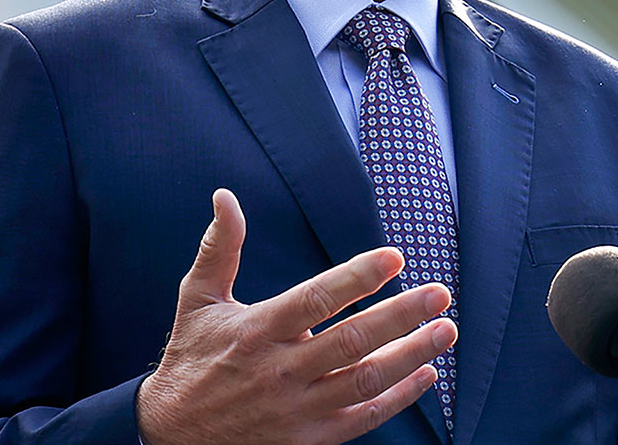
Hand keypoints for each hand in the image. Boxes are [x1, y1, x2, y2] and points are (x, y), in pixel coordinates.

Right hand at [136, 189, 456, 444]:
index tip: (395, 257)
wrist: (172, 436)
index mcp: (256, 331)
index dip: (357, 277)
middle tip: (440, 293)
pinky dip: (399, 397)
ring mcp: (297, 410)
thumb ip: (220, 248)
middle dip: (402, 315)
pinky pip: (363, 418)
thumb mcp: (197, 299)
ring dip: (412, 355)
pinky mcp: (308, 440)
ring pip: (365, 380)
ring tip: (446, 330)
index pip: (315, 300)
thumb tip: (225, 196)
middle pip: (352, 341)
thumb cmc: (192, 358)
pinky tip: (426, 374)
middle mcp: (280, 372)